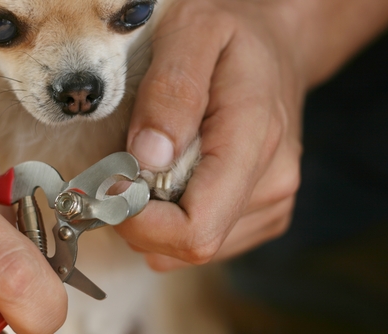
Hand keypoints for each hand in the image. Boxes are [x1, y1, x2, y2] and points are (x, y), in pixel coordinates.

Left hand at [116, 0, 306, 269]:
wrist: (277, 51)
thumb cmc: (235, 36)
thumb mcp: (195, 32)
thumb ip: (171, 92)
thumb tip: (147, 158)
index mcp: (254, 141)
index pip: (196, 228)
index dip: (140, 224)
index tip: (109, 190)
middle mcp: (272, 183)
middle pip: (189, 244)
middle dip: (140, 218)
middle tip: (122, 169)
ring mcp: (272, 202)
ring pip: (193, 249)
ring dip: (156, 218)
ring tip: (153, 167)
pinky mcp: (264, 212)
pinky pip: (206, 238)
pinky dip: (176, 219)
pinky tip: (176, 178)